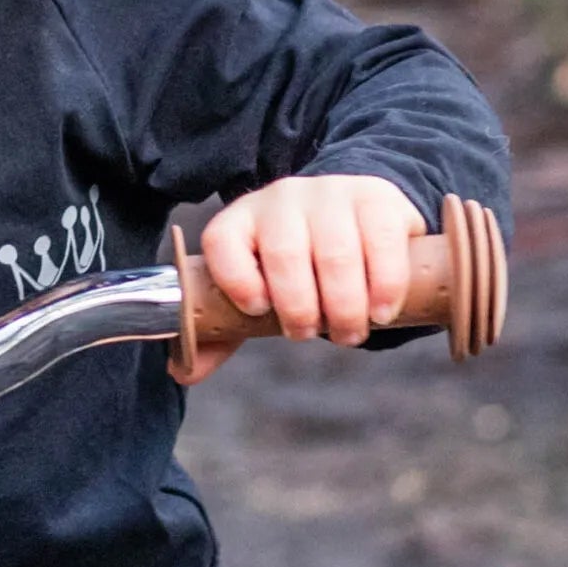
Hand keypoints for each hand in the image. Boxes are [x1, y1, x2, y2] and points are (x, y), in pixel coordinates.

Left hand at [188, 176, 425, 383]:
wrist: (354, 214)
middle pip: (284, 253)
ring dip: (343, 305)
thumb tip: (184, 373)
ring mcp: (330, 193)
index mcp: (240, 221)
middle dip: (298, 307)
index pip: (222, 241)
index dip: (235, 279)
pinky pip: (381, 243)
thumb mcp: (258, 290)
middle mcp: (281, 199)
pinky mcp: (376, 198)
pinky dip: (383, 286)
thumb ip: (223, 330)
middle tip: (309, 334)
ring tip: (349, 333)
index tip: (258, 310)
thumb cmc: (295, 266)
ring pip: (335, 253)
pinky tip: (380, 313)